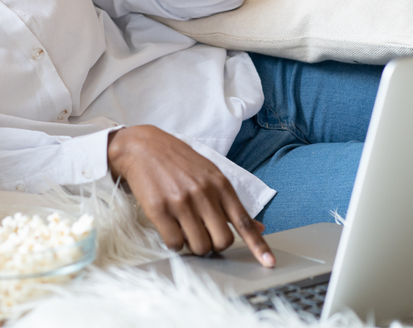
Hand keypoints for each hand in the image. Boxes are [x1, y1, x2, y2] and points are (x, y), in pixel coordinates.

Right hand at [107, 125, 275, 266]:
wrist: (143, 147)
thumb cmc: (179, 162)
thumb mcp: (210, 175)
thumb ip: (231, 203)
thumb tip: (258, 227)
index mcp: (220, 184)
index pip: (243, 221)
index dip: (258, 246)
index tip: (269, 264)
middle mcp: (203, 193)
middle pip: (222, 241)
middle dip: (215, 244)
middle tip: (204, 234)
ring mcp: (181, 202)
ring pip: (199, 246)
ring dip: (194, 245)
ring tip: (186, 229)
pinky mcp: (159, 209)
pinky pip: (175, 243)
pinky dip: (175, 242)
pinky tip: (171, 228)